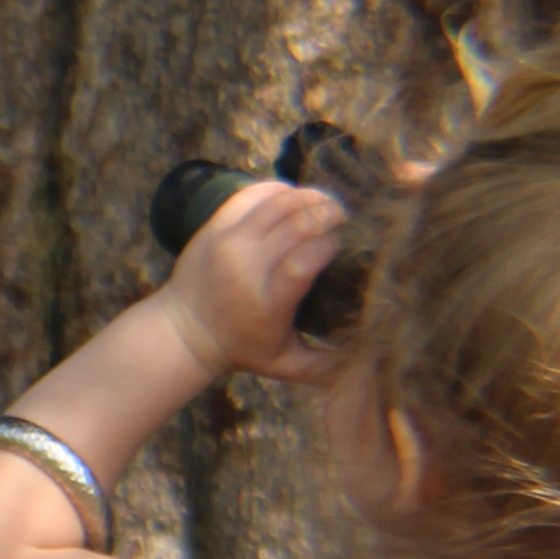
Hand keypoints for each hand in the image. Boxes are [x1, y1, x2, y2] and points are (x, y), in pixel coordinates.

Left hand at [162, 178, 354, 384]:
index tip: (343, 246)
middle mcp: (245, 268)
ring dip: (309, 197)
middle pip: (295, 225)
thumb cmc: (243, 349)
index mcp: (266, 305)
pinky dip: (280, 189)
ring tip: (327, 204)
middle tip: (346, 218)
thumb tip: (374, 366)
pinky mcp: (216, 225)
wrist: (185, 330)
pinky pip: (253, 193)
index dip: (329, 246)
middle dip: (328, 215)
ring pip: (277, 202)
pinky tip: (297, 197)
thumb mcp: (287, 365)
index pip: (302, 262)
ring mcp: (227, 242)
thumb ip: (329, 369)